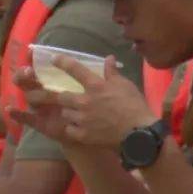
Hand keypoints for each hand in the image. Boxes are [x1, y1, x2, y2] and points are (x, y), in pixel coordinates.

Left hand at [9, 56, 154, 148]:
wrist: (138, 133)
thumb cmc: (134, 106)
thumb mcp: (125, 85)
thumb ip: (113, 72)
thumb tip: (109, 58)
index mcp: (96, 86)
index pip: (75, 70)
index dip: (62, 62)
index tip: (54, 59)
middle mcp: (84, 101)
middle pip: (61, 96)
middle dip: (59, 96)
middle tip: (61, 97)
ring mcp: (82, 119)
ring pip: (65, 113)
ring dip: (68, 112)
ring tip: (75, 114)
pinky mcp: (83, 135)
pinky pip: (70, 129)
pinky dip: (73, 128)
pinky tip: (79, 128)